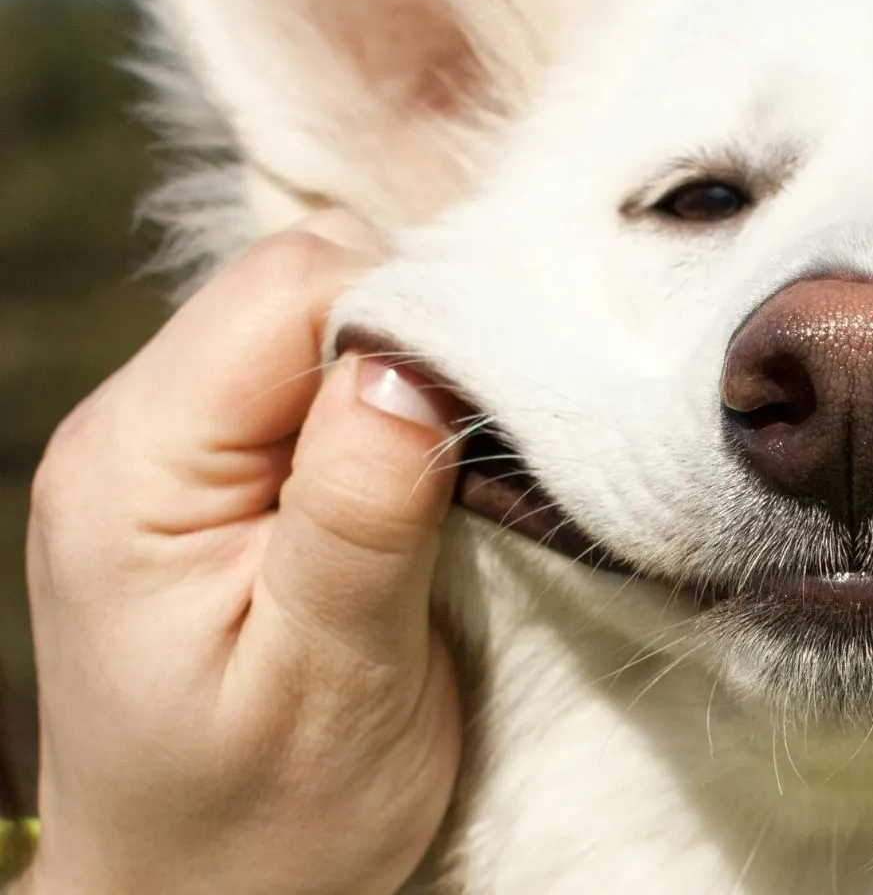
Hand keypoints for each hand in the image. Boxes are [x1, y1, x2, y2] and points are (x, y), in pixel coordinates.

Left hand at [20, 214, 463, 894]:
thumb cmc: (259, 826)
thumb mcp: (331, 683)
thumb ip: (359, 513)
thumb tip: (413, 361)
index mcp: (136, 470)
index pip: (288, 290)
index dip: (414, 317)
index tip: (501, 408)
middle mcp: (132, 431)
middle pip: (300, 285)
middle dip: (419, 338)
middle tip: (494, 445)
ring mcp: (167, 446)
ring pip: (316, 321)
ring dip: (409, 374)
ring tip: (463, 469)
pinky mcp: (213, 471)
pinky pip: (313, 378)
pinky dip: (389, 406)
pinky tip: (424, 475)